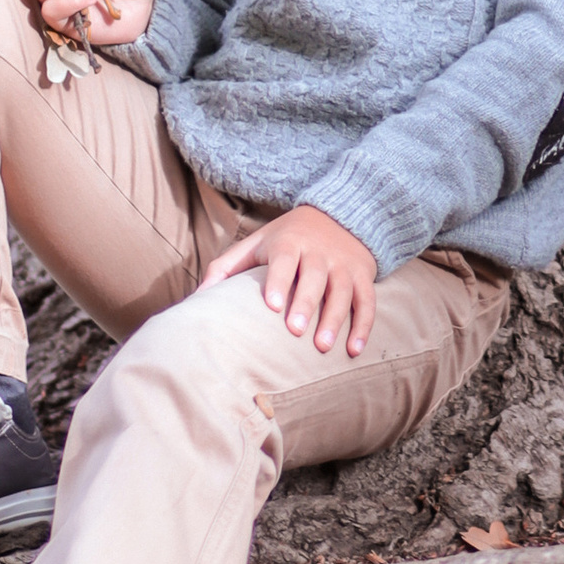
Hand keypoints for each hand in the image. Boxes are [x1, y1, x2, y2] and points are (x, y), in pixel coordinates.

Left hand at [199, 204, 376, 357]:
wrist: (340, 213)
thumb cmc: (287, 238)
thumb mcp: (256, 243)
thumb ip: (226, 268)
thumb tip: (196, 299)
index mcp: (289, 242)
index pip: (285, 259)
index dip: (279, 281)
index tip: (272, 306)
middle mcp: (319, 251)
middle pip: (315, 276)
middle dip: (306, 303)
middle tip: (295, 330)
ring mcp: (344, 264)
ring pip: (342, 291)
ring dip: (335, 319)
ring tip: (323, 347)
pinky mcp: (363, 275)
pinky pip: (367, 301)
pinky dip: (364, 326)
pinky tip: (354, 350)